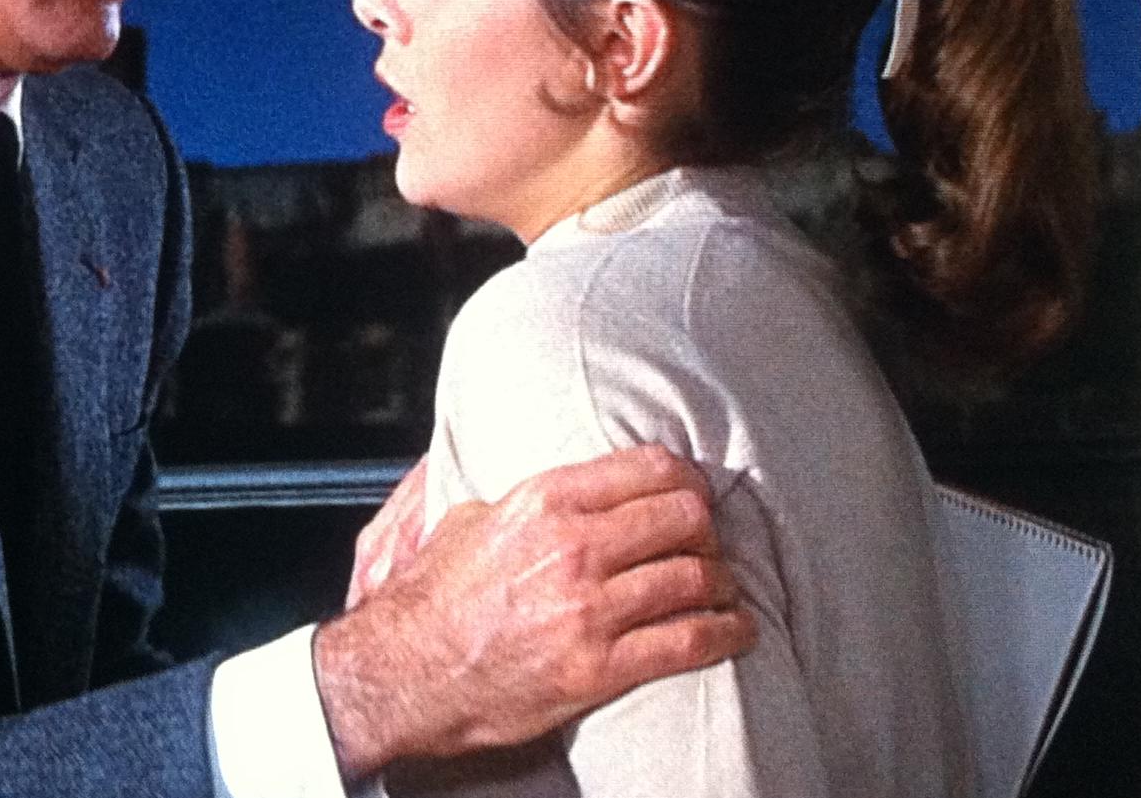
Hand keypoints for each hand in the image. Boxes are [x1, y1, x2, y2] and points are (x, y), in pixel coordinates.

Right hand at [312, 444, 754, 779]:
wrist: (406, 671)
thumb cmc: (433, 600)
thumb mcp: (471, 521)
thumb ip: (526, 502)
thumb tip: (564, 495)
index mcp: (544, 500)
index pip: (648, 468)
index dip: (686, 478)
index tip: (695, 491)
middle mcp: (573, 546)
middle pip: (684, 517)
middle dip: (707, 530)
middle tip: (710, 544)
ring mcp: (589, 608)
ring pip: (694, 577)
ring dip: (720, 584)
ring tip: (724, 590)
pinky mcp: (599, 667)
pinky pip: (689, 641)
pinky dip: (725, 633)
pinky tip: (734, 630)